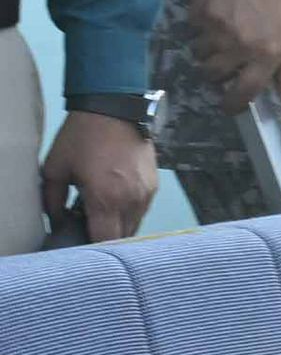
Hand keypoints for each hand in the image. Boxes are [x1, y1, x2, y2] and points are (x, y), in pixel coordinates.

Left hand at [38, 109, 150, 241]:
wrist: (114, 109)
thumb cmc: (81, 138)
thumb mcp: (54, 168)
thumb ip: (52, 201)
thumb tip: (58, 220)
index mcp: (106, 199)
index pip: (105, 240)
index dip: (92, 246)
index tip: (79, 242)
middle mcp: (132, 201)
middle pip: (122, 237)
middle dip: (105, 236)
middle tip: (86, 226)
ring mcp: (147, 194)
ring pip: (134, 225)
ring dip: (118, 225)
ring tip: (100, 211)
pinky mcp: (154, 186)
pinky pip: (141, 210)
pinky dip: (128, 212)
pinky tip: (113, 199)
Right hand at [194, 0, 280, 112]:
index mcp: (266, 56)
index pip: (243, 92)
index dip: (233, 104)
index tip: (229, 106)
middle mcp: (239, 45)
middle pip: (211, 74)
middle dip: (216, 73)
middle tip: (225, 63)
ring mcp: (217, 28)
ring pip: (199, 53)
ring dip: (207, 50)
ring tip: (222, 36)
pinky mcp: (201, 11)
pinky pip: (192, 28)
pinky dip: (201, 26)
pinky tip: (217, 16)